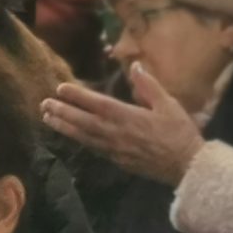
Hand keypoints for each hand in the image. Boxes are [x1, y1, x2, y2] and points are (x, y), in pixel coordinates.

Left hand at [41, 65, 205, 186]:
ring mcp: (114, 149)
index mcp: (127, 117)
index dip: (77, 96)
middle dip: (62, 112)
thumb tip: (135, 66)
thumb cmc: (179, 133)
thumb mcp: (168, 104)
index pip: (97, 104)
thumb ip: (149, 86)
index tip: (60, 88)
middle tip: (44, 104)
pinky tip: (70, 135)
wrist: (187, 167)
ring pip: (84, 137)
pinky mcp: (117, 160)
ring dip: (64, 127)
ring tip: (47, 119)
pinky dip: (79, 140)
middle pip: (83, 121)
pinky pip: (93, 148)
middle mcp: (116, 133)